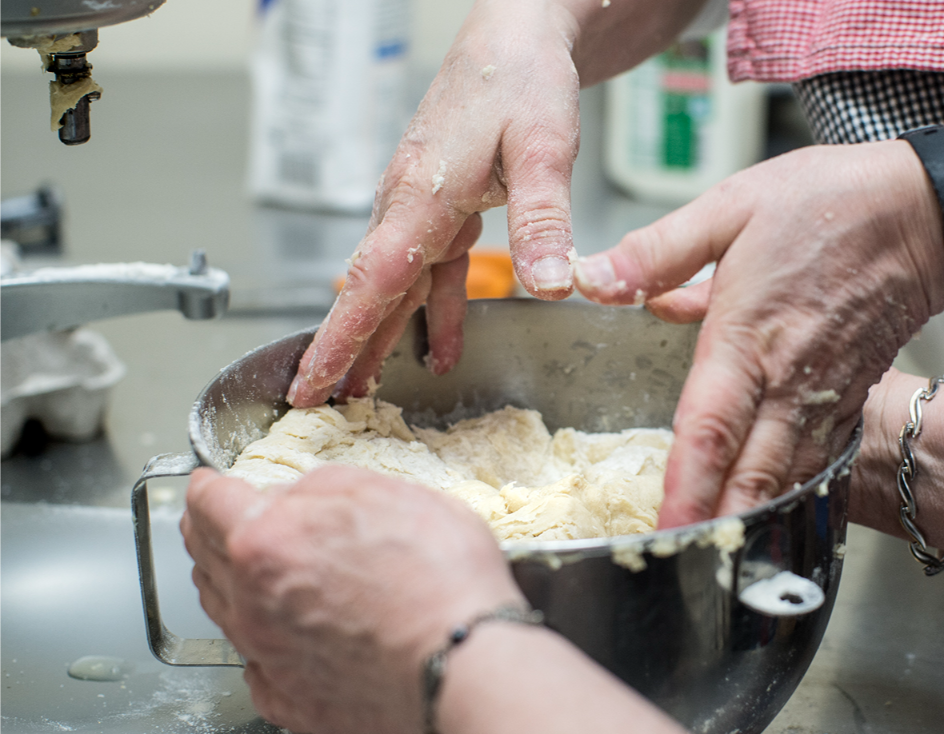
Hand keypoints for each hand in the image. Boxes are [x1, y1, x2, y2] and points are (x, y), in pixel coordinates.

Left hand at [181, 465, 523, 733]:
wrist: (465, 660)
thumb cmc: (441, 578)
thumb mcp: (389, 492)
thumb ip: (325, 486)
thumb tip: (296, 495)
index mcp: (267, 542)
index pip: (210, 504)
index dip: (205, 486)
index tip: (205, 483)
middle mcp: (254, 602)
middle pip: (206, 559)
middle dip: (206, 533)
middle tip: (214, 521)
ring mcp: (270, 657)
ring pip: (224, 614)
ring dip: (225, 584)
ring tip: (241, 572)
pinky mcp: (295, 700)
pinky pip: (256, 672)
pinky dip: (256, 650)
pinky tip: (272, 642)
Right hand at [286, 1, 584, 406]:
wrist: (515, 38)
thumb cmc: (520, 78)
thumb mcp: (542, 148)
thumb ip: (542, 218)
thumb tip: (549, 284)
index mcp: (421, 194)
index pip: (372, 279)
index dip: (341, 336)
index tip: (312, 380)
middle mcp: (409, 202)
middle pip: (370, 290)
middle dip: (344, 349)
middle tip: (320, 403)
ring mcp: (423, 205)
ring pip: (395, 284)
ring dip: (380, 336)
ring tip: (363, 387)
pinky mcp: (445, 206)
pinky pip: (431, 270)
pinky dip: (434, 310)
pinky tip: (441, 347)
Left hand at [574, 141, 943, 526]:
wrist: (922, 212)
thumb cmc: (828, 204)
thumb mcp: (730, 207)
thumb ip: (658, 251)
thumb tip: (593, 278)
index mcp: (747, 336)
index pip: (709, 428)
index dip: (686, 485)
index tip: (666, 528)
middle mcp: (788, 379)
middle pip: (753, 472)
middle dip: (722, 528)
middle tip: (691, 571)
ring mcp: (824, 394)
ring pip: (789, 476)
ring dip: (758, 521)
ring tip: (727, 562)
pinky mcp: (848, 396)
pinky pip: (818, 458)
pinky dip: (795, 494)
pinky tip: (775, 514)